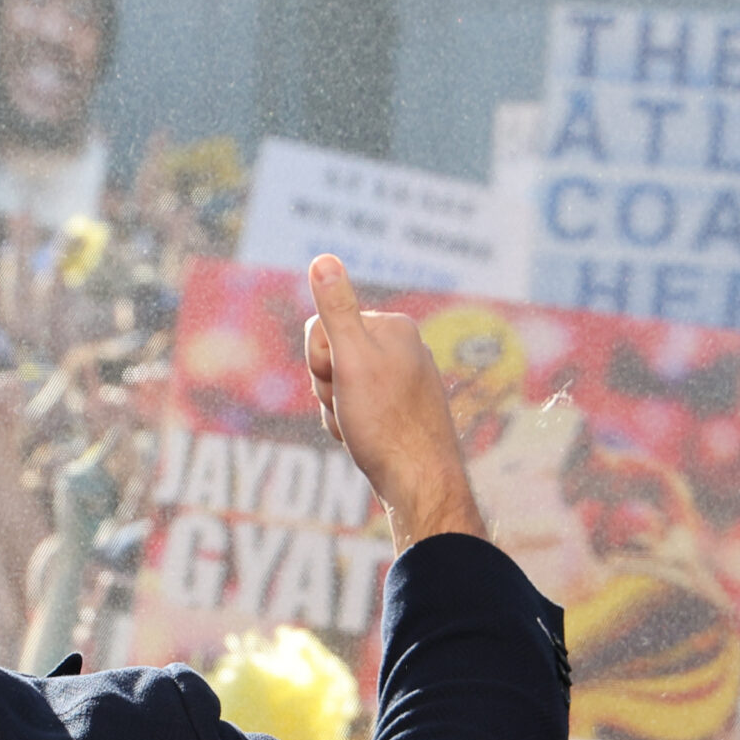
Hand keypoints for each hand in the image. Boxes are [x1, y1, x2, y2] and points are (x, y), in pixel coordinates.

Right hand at [301, 255, 483, 549]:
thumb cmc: (385, 422)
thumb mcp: (351, 360)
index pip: (322, 327)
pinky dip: (351, 424)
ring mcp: (403, 379)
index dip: (319, 360)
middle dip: (328, 387)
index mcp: (393, 327)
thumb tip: (322, 259)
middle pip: (330, 356)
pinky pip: (356, 407)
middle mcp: (403, 348)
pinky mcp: (401, 408)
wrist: (419, 481)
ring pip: (339, 384)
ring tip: (360, 428)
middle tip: (351, 409)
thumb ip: (335, 309)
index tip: (341, 382)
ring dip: (336, 409)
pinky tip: (366, 439)